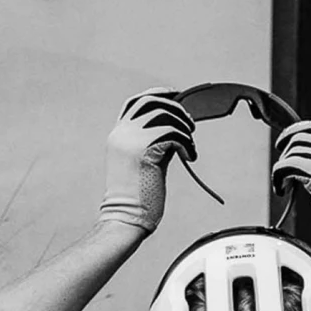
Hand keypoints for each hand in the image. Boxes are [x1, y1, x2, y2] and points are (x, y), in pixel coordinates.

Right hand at [98, 90, 195, 233]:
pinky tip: (191, 156)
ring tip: (191, 145)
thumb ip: (156, 142)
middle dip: (175, 107)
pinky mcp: (145, 150)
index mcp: (119, 134)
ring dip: (185, 128)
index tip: (175, 94)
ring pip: (165, 115)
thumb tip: (179, 128)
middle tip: (190, 123)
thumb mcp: (145, 161)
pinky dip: (187, 143)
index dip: (156, 94)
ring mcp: (132, 139)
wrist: (126, 216)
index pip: (135, 102)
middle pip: (151, 102)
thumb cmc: (138, 196)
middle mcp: (122, 133)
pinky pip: (174, 134)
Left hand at [272, 121, 310, 260]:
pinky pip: (289, 164)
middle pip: (302, 134)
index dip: (297, 131)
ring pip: (294, 148)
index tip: (286, 142)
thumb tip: (304, 164)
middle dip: (285, 147)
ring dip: (281, 165)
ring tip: (282, 182)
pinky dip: (278, 174)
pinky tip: (281, 187)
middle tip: (280, 163)